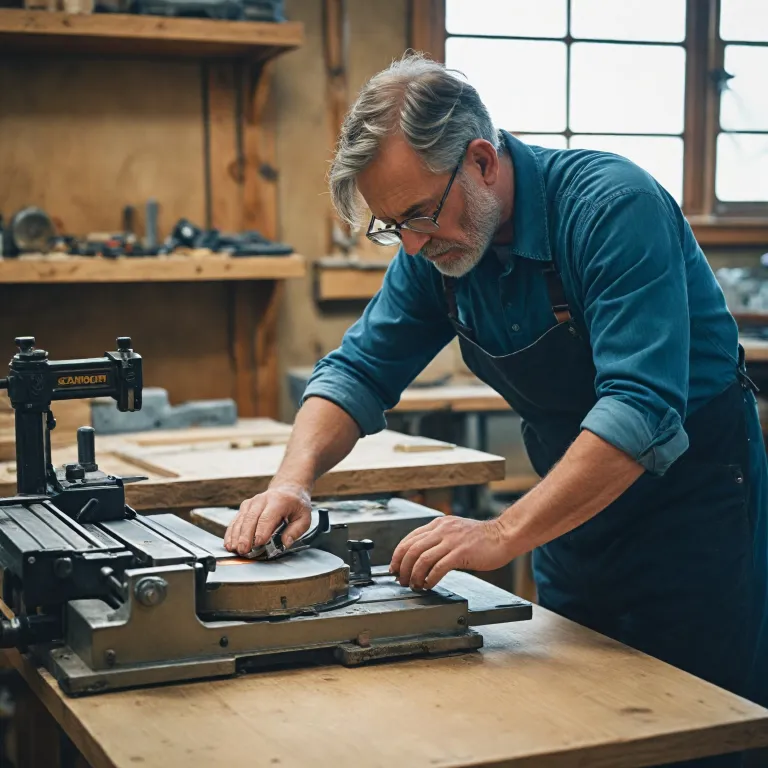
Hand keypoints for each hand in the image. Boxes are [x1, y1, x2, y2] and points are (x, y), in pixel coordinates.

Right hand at [223, 483, 311, 555]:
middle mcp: (263, 499)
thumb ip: (296, 531)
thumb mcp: (304, 517)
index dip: (261, 531)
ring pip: (241, 519)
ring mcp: (252, 502)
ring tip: (234, 549)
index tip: (258, 543)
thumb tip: (285, 543)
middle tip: (243, 550)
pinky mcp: (245, 506)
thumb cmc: (296, 505)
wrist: (288, 489)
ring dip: (236, 535)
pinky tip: (229, 543)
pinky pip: (236, 520)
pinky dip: (231, 532)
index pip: (267, 517)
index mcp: (279, 501)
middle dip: (246, 536)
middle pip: (251, 518)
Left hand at [389, 516, 512, 590]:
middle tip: (401, 580)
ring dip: (414, 576)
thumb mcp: (454, 531)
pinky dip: (430, 579)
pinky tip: (429, 585)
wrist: (503, 536)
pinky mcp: (461, 553)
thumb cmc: (481, 538)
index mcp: (438, 524)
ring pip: (422, 559)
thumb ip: (438, 540)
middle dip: (402, 568)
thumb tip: (420, 558)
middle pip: (411, 549)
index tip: (394, 568)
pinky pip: (438, 568)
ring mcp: (451, 541)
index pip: (409, 539)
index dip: (397, 556)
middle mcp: (442, 530)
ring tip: (414, 585)